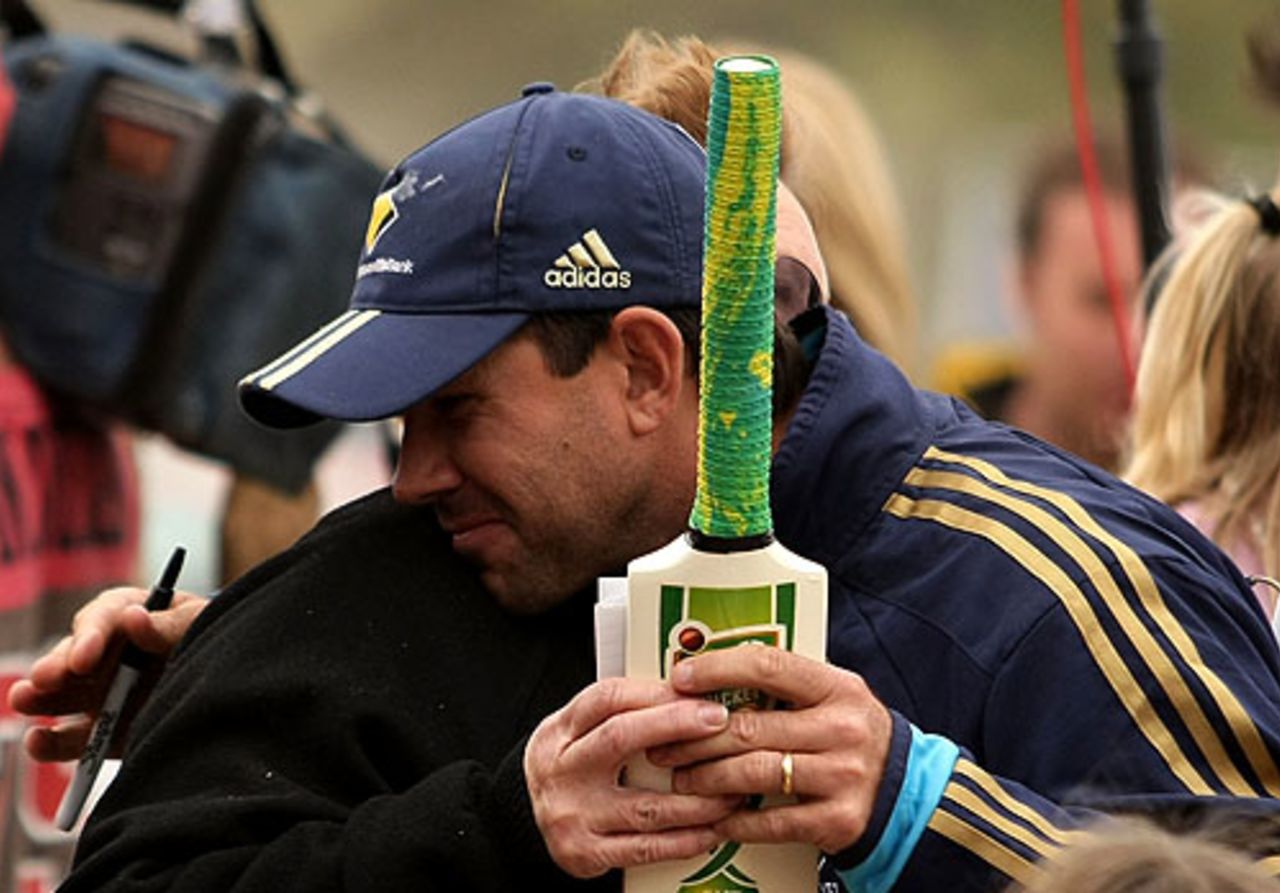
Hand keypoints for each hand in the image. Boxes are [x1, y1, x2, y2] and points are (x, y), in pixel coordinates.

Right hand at [8, 586, 207, 761]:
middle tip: (47, 678)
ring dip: (39, 697)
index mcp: (130, 615)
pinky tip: (38, 741)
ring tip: (24, 699)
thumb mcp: (200, 622)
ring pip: (60, 695)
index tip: (85, 658)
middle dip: (57, 666)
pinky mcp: (104, 730)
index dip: (90, 637)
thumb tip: (134, 618)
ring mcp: (101, 692)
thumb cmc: (211, 636)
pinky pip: (71, 740)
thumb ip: (169, 624)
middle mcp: (107, 654)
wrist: (229, 680)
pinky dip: (51, 743)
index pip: (103, 619)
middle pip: (73, 656)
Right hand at [524, 676, 742, 877]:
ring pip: (645, 804)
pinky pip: (646, 847)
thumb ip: (624, 712)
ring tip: (732, 787)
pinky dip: (685, 840)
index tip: (696, 693)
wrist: (525, 816)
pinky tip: (711, 829)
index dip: (655, 693)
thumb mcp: (579, 730)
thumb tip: (689, 694)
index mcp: (561, 732)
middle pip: (620, 738)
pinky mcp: (587, 853)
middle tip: (718, 722)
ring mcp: (574, 814)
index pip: (606, 699)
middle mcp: (563, 769)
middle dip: (676, 726)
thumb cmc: (569, 767)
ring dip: (698, 797)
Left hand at [647, 645, 892, 854]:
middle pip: (749, 727)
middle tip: (665, 743)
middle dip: (695, 737)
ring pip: (752, 772)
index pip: (769, 666)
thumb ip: (785, 684)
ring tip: (682, 777)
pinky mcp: (837, 820)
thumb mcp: (833, 696)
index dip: (718, 669)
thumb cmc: (852, 735)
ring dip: (706, 777)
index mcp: (838, 688)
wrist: (905, 793)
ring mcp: (842, 776)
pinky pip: (770, 821)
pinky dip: (735, 820)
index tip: (682, 677)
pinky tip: (716, 816)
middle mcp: (842, 729)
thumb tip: (711, 674)